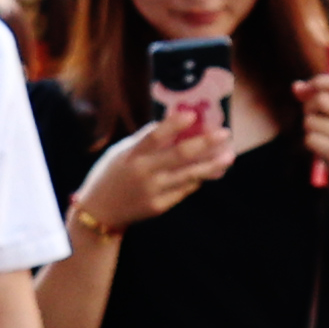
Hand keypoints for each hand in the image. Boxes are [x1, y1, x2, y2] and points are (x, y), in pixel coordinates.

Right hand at [66, 110, 224, 242]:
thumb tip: (173, 121)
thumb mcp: (120, 152)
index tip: (193, 115)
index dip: (174, 125)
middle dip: (205, 143)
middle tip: (224, 134)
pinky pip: (183, 190)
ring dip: (211, 165)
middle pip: (179, 155)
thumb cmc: (111, 175)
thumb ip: (145, 139)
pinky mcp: (158, 207)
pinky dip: (196, 179)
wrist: (99, 212)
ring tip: (228, 156)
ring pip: (188, 175)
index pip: (155, 136)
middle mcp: (142, 173)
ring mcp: (152, 192)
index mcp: (131, 155)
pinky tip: (208, 171)